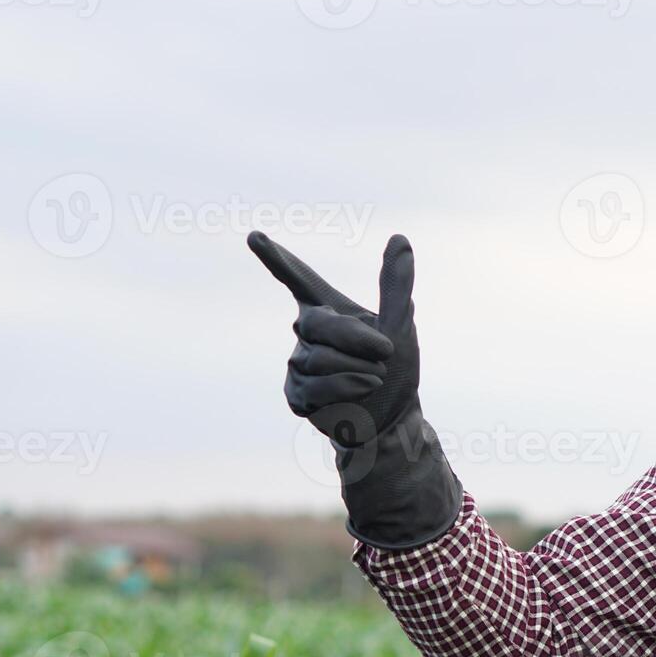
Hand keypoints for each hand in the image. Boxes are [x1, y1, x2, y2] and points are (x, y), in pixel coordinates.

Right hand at [248, 230, 419, 447]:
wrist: (391, 420)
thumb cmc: (396, 370)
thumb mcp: (401, 327)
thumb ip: (395, 286)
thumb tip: (400, 238)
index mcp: (331, 309)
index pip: (298, 278)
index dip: (276, 258)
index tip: (254, 236)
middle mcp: (308, 332)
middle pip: (317, 322)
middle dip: (356, 339)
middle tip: (386, 353)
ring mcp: (298, 363)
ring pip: (317, 358)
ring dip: (358, 371)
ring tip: (373, 380)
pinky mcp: (296, 394)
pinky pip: (314, 388)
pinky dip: (345, 392)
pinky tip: (358, 396)